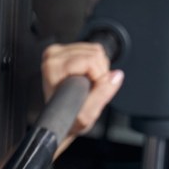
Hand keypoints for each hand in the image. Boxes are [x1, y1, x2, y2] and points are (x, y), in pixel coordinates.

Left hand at [40, 41, 123, 155]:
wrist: (60, 120)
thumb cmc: (68, 119)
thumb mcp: (86, 115)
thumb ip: (102, 94)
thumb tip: (116, 76)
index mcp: (53, 67)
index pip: (92, 59)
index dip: (99, 77)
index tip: (90, 91)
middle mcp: (53, 56)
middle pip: (95, 52)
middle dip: (99, 72)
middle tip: (89, 89)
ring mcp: (58, 52)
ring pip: (95, 50)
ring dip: (98, 68)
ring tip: (87, 84)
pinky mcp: (65, 50)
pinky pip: (93, 49)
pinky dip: (95, 64)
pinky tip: (86, 77)